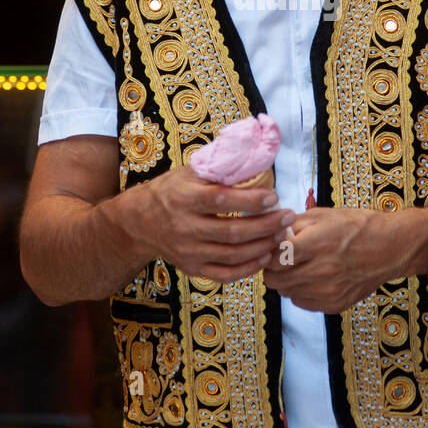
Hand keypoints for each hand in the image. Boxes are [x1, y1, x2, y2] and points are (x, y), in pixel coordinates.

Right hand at [133, 166, 295, 283]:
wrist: (140, 221)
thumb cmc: (172, 191)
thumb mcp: (190, 172)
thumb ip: (219, 166)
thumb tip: (254, 152)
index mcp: (184, 197)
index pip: (221, 200)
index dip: (250, 200)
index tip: (273, 197)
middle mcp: (185, 227)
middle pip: (232, 231)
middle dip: (265, 225)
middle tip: (287, 216)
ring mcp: (188, 251)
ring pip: (232, 255)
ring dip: (262, 246)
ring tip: (281, 235)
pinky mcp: (192, 268)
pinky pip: (224, 274)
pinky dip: (247, 268)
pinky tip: (264, 256)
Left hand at [260, 206, 415, 312]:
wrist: (391, 248)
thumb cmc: (358, 227)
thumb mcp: (323, 215)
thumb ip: (292, 225)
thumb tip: (268, 232)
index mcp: (318, 244)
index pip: (274, 258)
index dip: (268, 252)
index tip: (272, 246)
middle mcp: (322, 271)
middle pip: (275, 279)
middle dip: (272, 267)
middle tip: (282, 257)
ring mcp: (328, 291)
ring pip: (285, 292)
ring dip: (286, 280)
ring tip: (301, 265)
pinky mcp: (334, 305)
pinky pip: (301, 302)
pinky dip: (300, 291)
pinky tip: (313, 277)